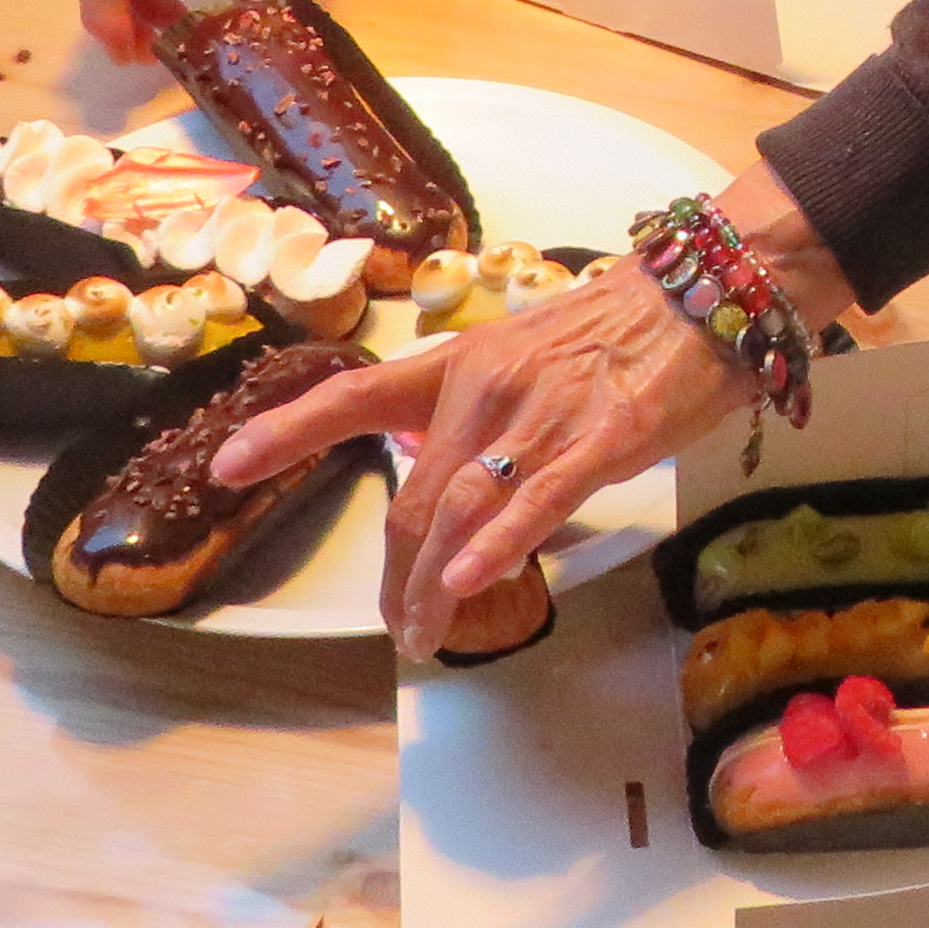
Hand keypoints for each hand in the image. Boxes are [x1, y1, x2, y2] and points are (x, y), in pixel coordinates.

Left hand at [207, 256, 751, 663]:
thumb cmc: (620, 330)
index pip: (354, 395)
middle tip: (400, 628)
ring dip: (433, 587)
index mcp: (460, 364)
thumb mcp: (528, 357)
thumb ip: (481, 415)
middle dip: (395, 575)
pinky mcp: (600, 440)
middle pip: (414, 496)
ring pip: (462, 511)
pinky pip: (535, 500)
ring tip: (426, 637)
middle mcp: (484, 388)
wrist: (704, 291)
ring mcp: (540, 415)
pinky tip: (466, 584)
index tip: (224, 468)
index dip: (287, 432)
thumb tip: (449, 479)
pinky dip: (495, 547)